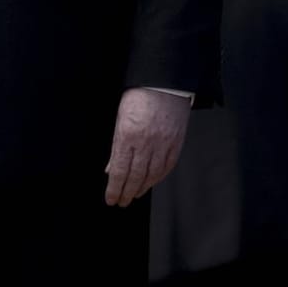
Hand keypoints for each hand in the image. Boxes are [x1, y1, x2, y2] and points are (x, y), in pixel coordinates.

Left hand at [103, 87, 189, 206]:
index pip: (120, 170)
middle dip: (126, 192)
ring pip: (153, 174)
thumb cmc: (138, 98)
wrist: (163, 84)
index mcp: (128, 135)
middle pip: (136, 176)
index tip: (110, 199)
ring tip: (133, 195)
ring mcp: (163, 144)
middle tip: (121, 202)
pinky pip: (167, 166)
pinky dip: (158, 178)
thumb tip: (112, 169)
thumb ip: (117, 146)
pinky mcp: (176, 143)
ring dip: (142, 188)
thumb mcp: (120, 119)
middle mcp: (146, 142)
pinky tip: (151, 183)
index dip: (115, 188)